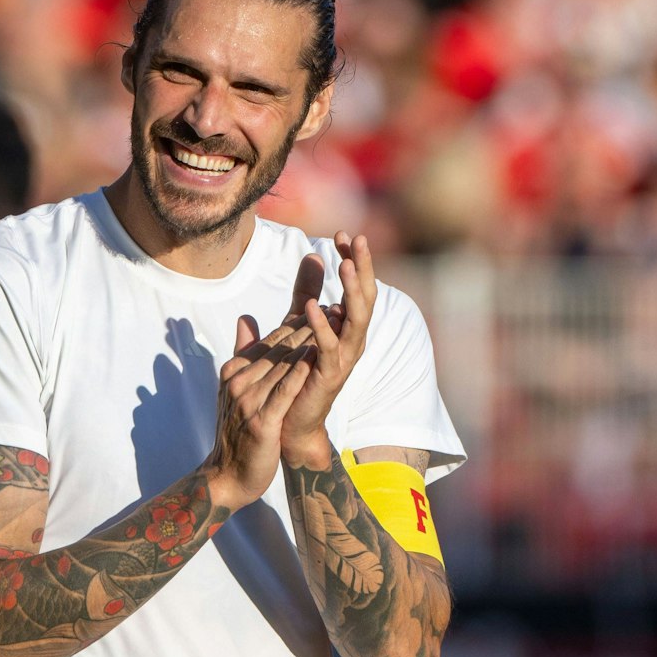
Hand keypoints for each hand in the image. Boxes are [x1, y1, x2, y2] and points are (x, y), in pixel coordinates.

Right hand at [206, 313, 314, 506]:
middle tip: (333, 307)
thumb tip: (245, 318)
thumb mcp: (239, 388)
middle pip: (278, 349)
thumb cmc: (239, 431)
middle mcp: (239, 382)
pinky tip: (317, 359)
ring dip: (309, 343)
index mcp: (234, 371)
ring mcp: (248, 401)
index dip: (296, 323)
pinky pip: (284, 392)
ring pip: (284, 366)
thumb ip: (244, 353)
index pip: (270, 341)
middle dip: (307, 327)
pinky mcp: (262, 422)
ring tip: (333, 326)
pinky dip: (300, 374)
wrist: (229, 475)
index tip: (319, 306)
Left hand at [280, 233, 377, 467]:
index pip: (357, 286)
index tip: (344, 234)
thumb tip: (312, 256)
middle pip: (366, 298)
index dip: (354, 260)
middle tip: (356, 239)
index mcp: (348, 327)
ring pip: (356, 320)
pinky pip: (329, 347)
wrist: (290, 422)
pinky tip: (313, 306)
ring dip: (352, 291)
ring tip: (344, 264)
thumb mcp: (299, 324)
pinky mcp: (329, 375)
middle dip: (363, 268)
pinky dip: (322, 326)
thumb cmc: (296, 373)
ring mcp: (344, 359)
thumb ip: (306, 292)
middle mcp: (353, 341)